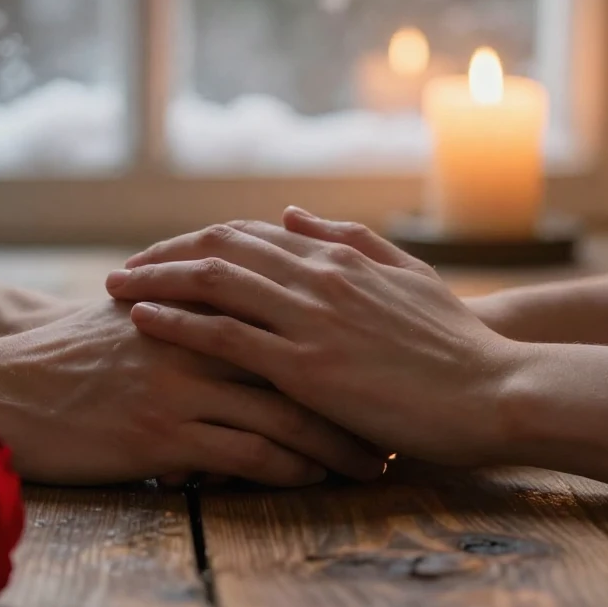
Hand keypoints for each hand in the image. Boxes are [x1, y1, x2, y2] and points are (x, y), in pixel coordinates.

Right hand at [0, 299, 384, 485]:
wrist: (3, 388)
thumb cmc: (67, 353)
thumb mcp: (130, 312)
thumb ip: (188, 304)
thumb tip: (237, 306)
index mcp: (195, 302)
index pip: (286, 314)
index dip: (339, 340)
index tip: (380, 364)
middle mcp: (196, 337)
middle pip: (302, 364)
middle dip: (356, 395)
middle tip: (396, 417)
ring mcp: (181, 385)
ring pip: (285, 412)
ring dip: (337, 442)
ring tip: (374, 461)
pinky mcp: (163, 434)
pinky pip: (245, 453)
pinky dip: (288, 467)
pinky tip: (314, 477)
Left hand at [107, 209, 526, 465]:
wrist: (495, 393)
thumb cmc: (457, 344)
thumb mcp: (408, 276)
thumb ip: (350, 241)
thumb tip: (292, 213)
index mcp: (339, 258)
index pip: (250, 236)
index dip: (199, 243)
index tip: (163, 254)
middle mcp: (318, 276)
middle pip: (219, 249)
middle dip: (163, 254)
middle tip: (122, 267)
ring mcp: (310, 319)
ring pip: (212, 282)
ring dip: (155, 279)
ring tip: (113, 286)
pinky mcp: (306, 365)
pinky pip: (224, 334)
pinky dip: (176, 321)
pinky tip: (141, 319)